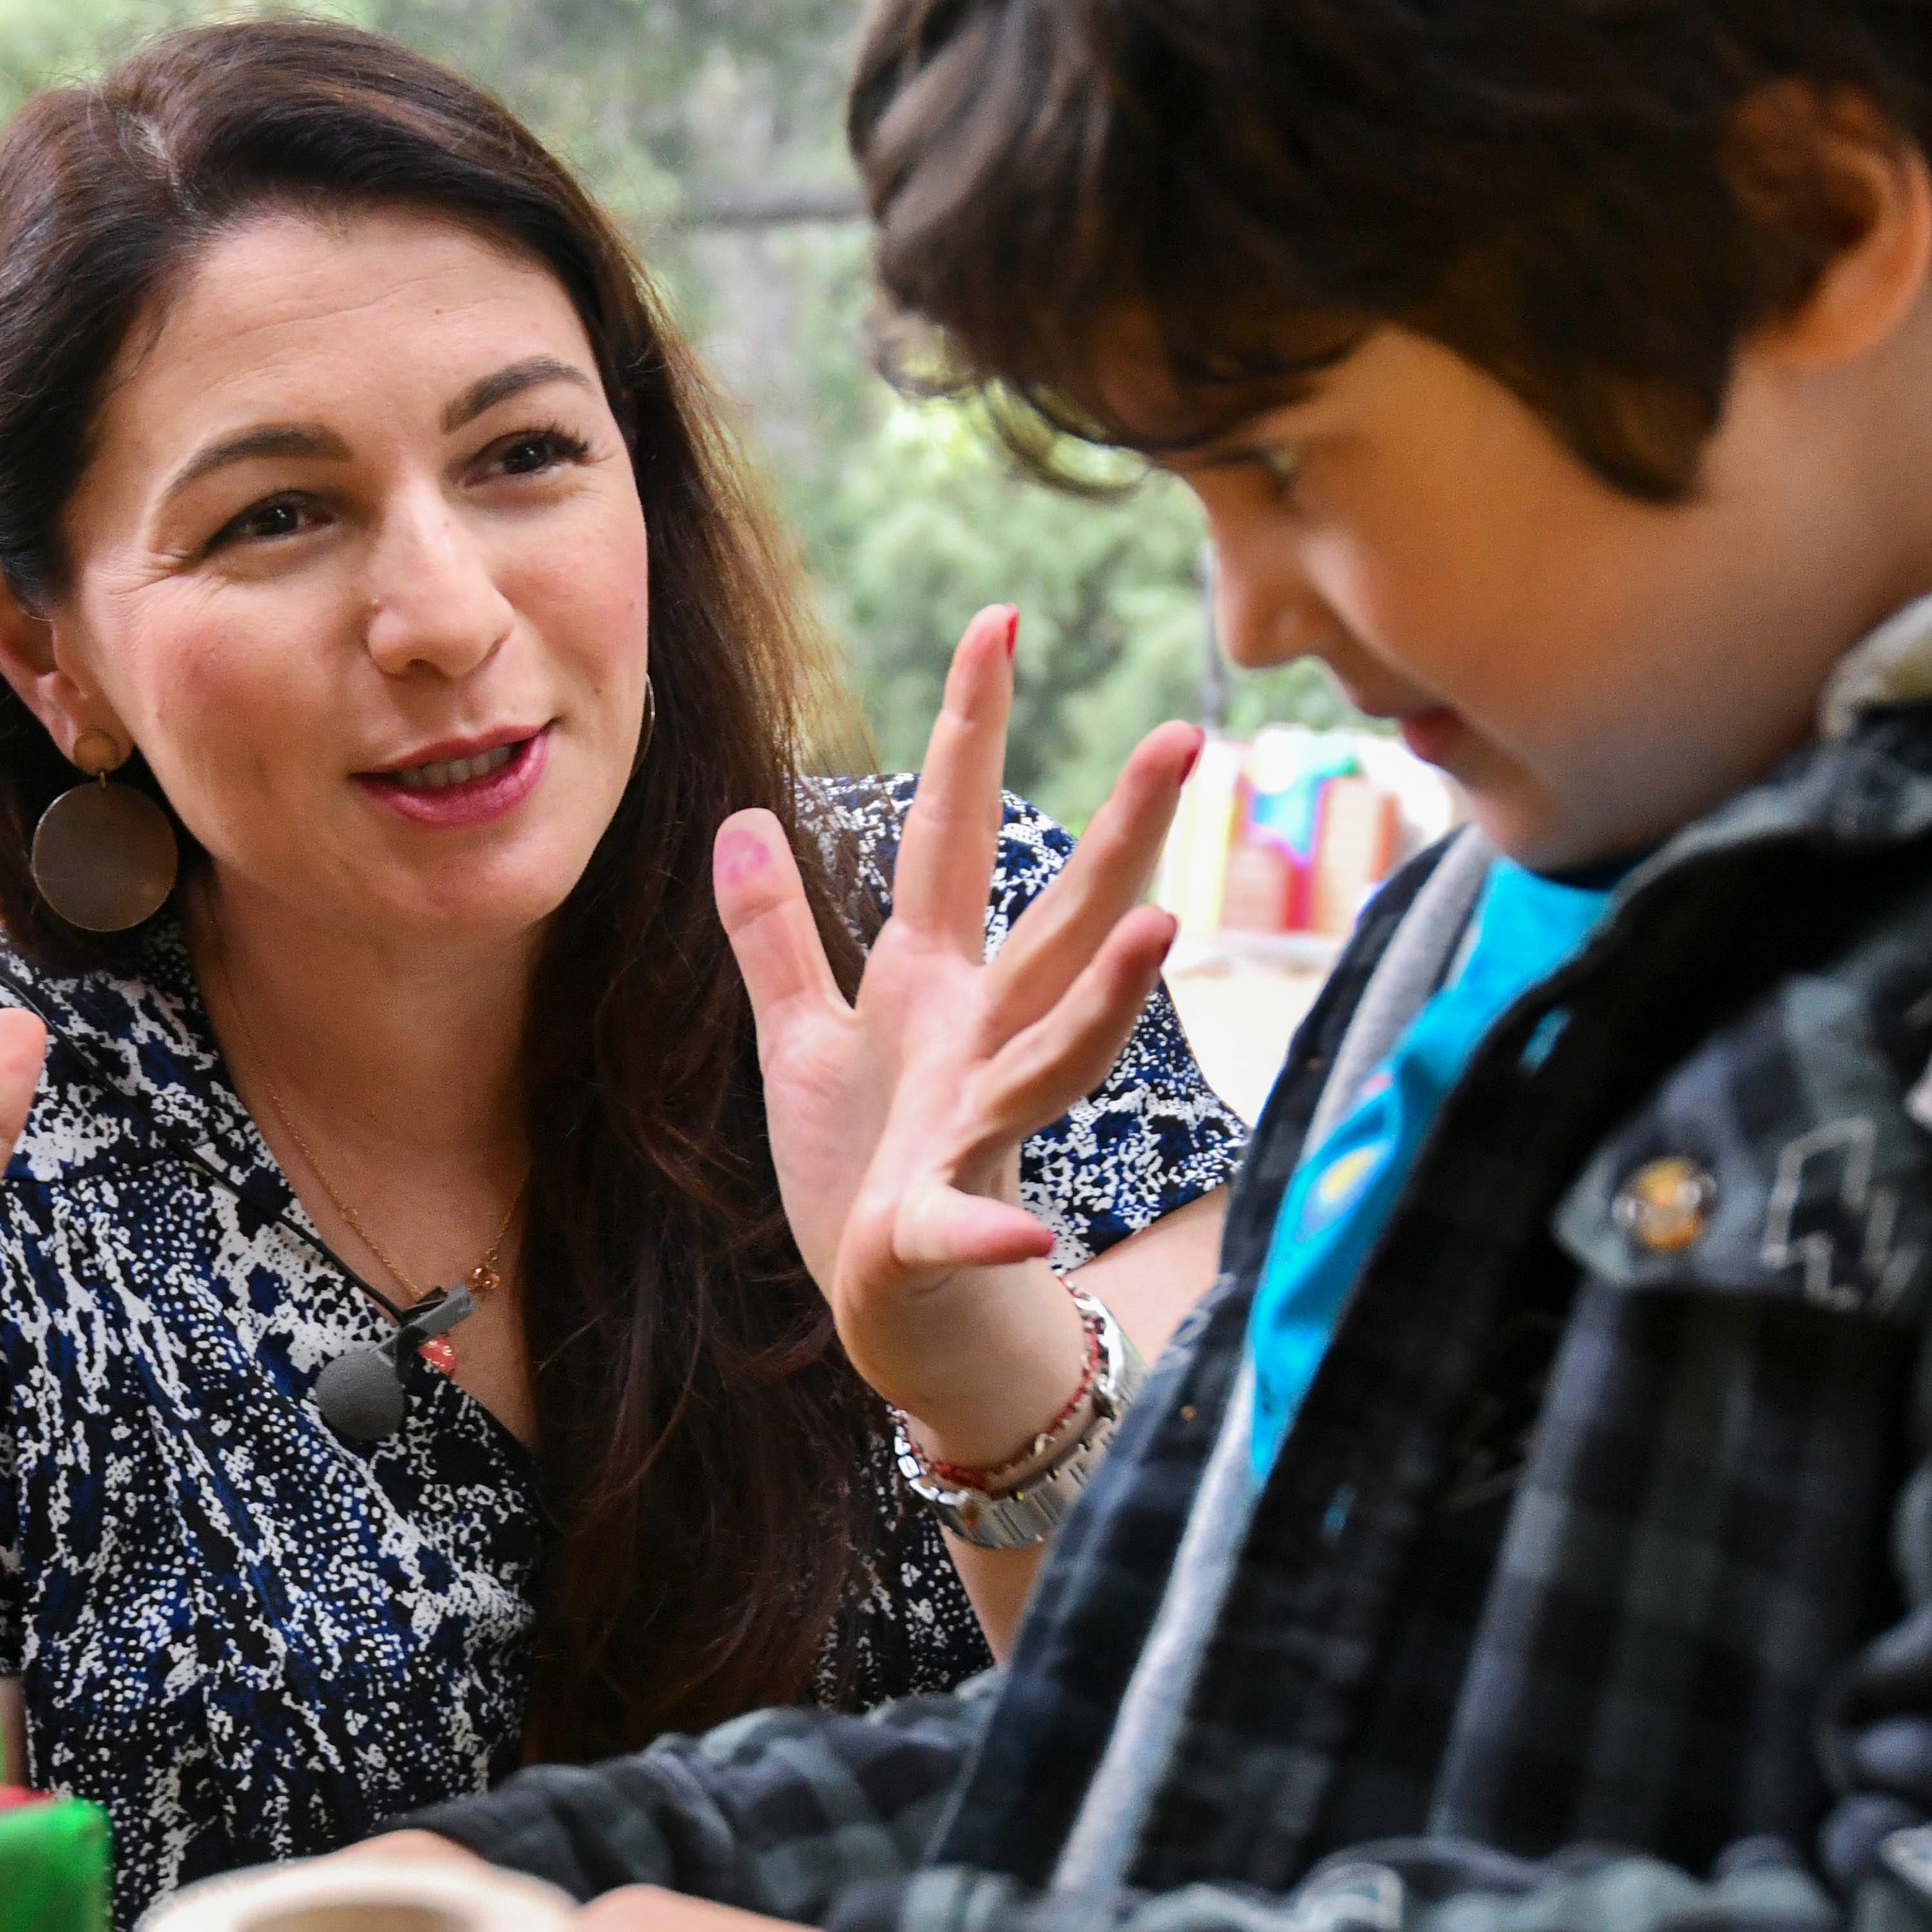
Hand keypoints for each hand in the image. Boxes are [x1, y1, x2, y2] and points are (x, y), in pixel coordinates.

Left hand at [721, 605, 1199, 1469]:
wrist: (891, 1315)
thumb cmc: (858, 1173)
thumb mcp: (799, 1037)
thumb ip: (773, 931)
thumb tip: (744, 816)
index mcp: (932, 982)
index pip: (954, 827)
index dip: (970, 725)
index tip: (998, 616)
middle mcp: (976, 1039)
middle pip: (1057, 918)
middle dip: (1125, 831)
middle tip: (1188, 735)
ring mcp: (971, 1127)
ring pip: (1054, 1051)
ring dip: (1106, 996)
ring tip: (1158, 929)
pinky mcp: (936, 1223)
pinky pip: (967, 1225)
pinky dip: (990, 1232)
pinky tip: (1026, 1238)